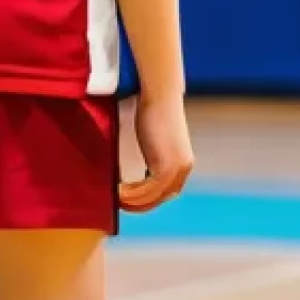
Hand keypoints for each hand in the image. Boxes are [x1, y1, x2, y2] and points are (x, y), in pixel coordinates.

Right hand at [118, 94, 194, 212]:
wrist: (160, 95)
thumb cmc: (154, 112)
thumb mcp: (155, 141)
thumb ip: (153, 158)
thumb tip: (140, 175)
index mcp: (184, 163)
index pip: (167, 191)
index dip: (149, 199)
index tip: (130, 200)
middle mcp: (184, 168)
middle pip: (161, 197)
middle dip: (140, 204)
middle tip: (120, 204)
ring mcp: (177, 168)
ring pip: (153, 196)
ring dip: (132, 201)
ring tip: (114, 199)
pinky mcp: (166, 167)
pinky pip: (147, 191)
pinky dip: (131, 194)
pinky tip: (117, 191)